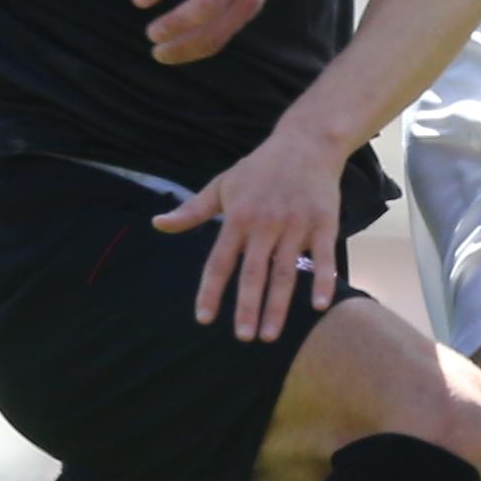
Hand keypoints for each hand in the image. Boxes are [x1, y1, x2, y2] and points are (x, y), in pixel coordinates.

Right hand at [131, 0, 294, 65]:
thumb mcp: (252, 0)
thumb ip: (224, 21)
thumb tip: (182, 47)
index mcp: (247, 1)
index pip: (215, 34)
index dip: (185, 48)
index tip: (160, 54)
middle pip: (206, 5)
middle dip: (175, 23)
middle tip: (151, 33)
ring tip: (139, 0)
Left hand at [155, 126, 345, 341]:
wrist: (306, 142)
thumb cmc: (260, 168)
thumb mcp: (222, 184)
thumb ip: (192, 210)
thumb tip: (157, 224)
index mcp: (238, 217)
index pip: (219, 261)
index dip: (210, 290)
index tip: (204, 318)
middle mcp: (265, 224)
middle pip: (253, 272)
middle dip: (247, 307)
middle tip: (243, 337)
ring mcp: (295, 224)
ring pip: (285, 271)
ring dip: (278, 306)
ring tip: (270, 335)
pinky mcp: (324, 223)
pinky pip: (323, 257)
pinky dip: (321, 280)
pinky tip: (319, 306)